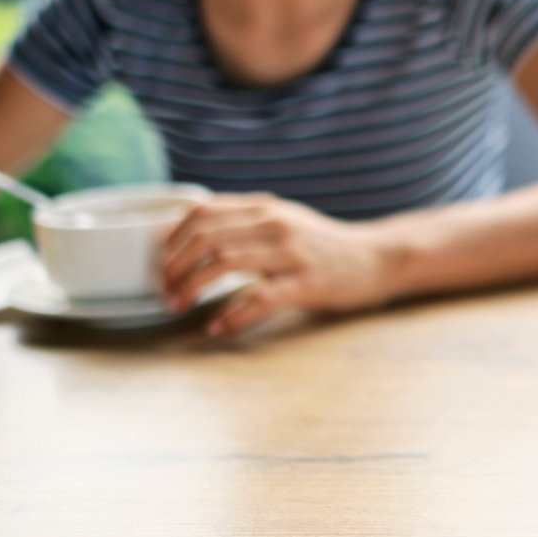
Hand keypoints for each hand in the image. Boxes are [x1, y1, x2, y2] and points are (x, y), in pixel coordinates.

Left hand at [159, 194, 391, 336]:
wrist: (377, 258)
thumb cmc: (324, 245)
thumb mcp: (284, 220)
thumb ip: (244, 221)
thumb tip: (190, 229)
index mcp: (264, 209)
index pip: (201, 213)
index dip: (171, 239)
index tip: (161, 264)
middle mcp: (274, 225)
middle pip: (205, 237)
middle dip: (174, 266)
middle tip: (165, 291)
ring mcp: (291, 254)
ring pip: (224, 261)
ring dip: (192, 286)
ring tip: (179, 305)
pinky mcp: (307, 283)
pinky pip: (260, 298)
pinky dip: (232, 315)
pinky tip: (217, 327)